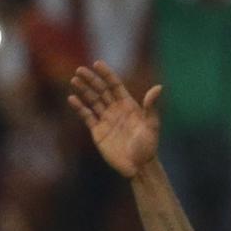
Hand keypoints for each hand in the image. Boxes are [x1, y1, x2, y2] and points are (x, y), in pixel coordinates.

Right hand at [66, 62, 162, 178]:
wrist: (138, 167)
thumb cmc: (148, 147)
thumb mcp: (152, 126)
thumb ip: (151, 107)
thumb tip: (158, 87)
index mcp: (129, 105)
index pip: (115, 85)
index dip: (106, 74)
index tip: (97, 63)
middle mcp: (116, 110)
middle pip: (101, 90)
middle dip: (91, 79)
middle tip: (80, 70)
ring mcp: (106, 120)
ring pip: (92, 101)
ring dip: (84, 90)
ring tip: (74, 80)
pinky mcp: (98, 131)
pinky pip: (87, 116)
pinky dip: (79, 107)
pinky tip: (72, 99)